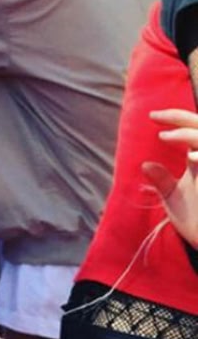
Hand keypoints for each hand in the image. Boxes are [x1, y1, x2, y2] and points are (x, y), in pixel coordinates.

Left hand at [141, 108, 197, 246]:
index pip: (194, 128)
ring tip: (166, 138)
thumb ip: (162, 181)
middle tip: (155, 117)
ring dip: (191, 135)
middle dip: (181, 118)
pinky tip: (192, 158)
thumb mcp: (175, 199)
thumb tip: (146, 165)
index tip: (152, 116)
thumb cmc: (195, 222)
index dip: (176, 118)